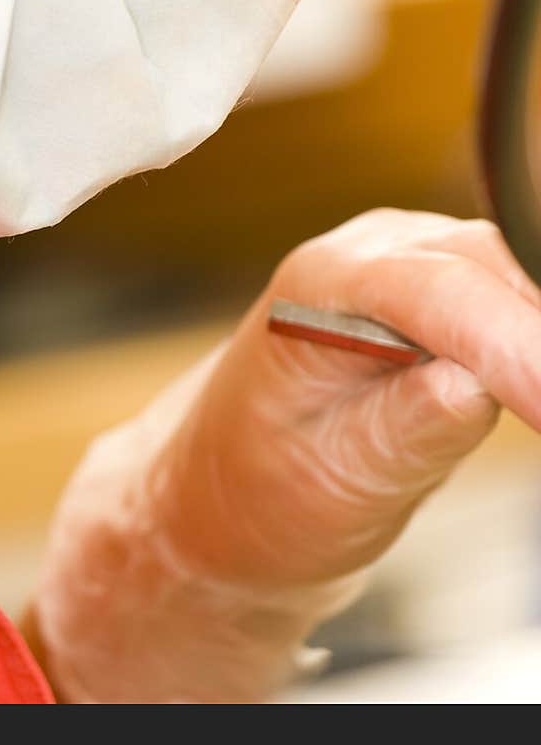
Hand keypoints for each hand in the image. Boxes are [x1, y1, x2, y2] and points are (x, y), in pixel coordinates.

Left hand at [157, 208, 539, 590]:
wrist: (233, 489)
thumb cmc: (263, 487)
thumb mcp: (333, 480)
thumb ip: (408, 429)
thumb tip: (477, 384)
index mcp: (316, 289)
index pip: (439, 294)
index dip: (514, 346)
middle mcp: (361, 255)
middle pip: (483, 270)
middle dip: (532, 340)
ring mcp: (401, 259)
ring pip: (504, 275)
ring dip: (531, 337)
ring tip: (536, 408)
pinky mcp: (436, 284)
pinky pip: (503, 294)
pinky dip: (525, 339)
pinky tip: (528, 389)